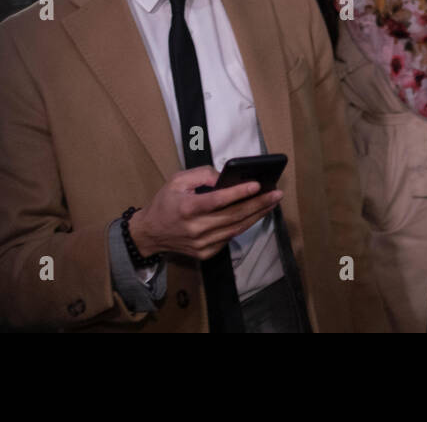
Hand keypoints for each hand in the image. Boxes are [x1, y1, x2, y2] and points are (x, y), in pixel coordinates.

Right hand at [128, 166, 282, 261]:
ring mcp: (201, 243)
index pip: (218, 200)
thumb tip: (225, 176)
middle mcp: (195, 228)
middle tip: (276, 194)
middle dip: (258, 203)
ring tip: (272, 203)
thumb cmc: (165, 203)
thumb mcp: (177, 180)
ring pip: (235, 228)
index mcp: (187, 208)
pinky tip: (256, 215)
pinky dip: (244, 225)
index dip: (238, 192)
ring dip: (257, 215)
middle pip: (233, 216)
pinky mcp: (205, 252)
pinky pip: (229, 238)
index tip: (256, 185)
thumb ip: (202, 174)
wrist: (150, 234)